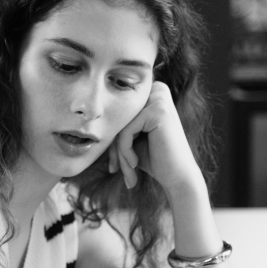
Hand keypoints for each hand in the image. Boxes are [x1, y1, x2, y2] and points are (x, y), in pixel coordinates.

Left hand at [108, 81, 203, 196]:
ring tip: (128, 173)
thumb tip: (88, 123)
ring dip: (119, 153)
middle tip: (115, 170)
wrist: (178, 177)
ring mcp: (159, 99)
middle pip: (119, 119)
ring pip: (120, 126)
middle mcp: (157, 91)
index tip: (114, 165)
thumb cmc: (154, 159)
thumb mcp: (131, 139)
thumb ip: (116, 126)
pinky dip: (125, 152)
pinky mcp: (158, 111)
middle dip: (114, 148)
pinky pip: (125, 132)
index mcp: (151, 94)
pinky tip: (135, 164)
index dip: (112, 141)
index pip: (119, 115)